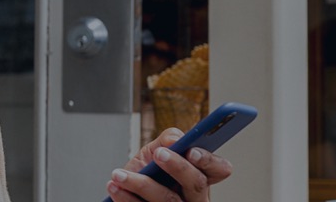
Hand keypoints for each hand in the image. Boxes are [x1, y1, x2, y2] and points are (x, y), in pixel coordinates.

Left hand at [105, 128, 234, 201]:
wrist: (123, 190)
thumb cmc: (145, 170)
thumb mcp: (154, 151)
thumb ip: (166, 140)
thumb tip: (175, 139)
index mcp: (199, 176)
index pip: (220, 169)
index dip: (209, 160)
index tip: (191, 150)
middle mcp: (194, 197)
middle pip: (197, 184)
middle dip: (178, 167)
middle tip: (157, 155)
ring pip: (168, 200)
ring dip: (141, 184)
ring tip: (118, 174)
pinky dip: (127, 199)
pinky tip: (115, 187)